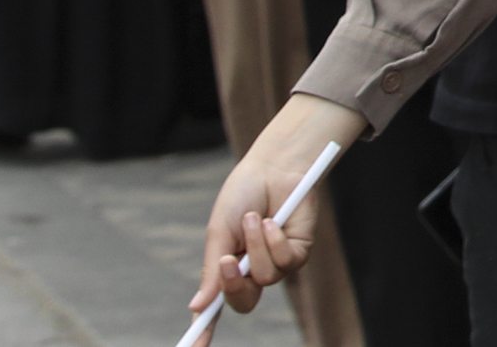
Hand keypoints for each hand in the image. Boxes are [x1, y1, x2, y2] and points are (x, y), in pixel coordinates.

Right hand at [193, 94, 363, 316]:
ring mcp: (277, 263)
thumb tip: (197, 307)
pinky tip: (275, 220)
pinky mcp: (299, 252)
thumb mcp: (219, 232)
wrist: (274, 166)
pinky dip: (276, 241)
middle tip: (229, 261)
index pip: (216, 306)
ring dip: (257, 246)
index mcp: (229, 267)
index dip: (204, 331)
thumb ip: (212, 270)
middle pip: (243, 302)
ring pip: (266, 278)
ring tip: (256, 217)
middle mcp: (254, 270)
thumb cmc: (243, 196)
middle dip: (235, 285)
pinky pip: (286, 262)